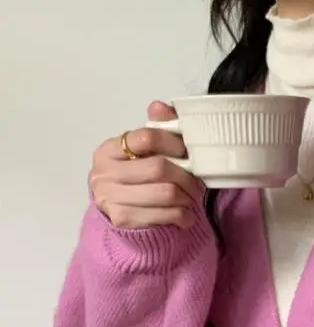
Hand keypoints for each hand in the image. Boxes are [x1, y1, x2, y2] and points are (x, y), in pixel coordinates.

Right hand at [90, 102, 203, 229]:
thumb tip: (159, 107)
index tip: (186, 152)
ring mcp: (111, 197)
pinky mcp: (123, 219)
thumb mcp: (139, 152)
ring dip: (186, 196)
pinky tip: (186, 215)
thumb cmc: (133, 178)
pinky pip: (164, 215)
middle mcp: (104, 172)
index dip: (173, 143)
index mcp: (109, 149)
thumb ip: (153, 129)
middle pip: (159, 168)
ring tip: (191, 197)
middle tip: (196, 182)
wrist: (116, 212)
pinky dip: (182, 215)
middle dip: (185, 175)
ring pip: (165, 193)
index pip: (147, 138)